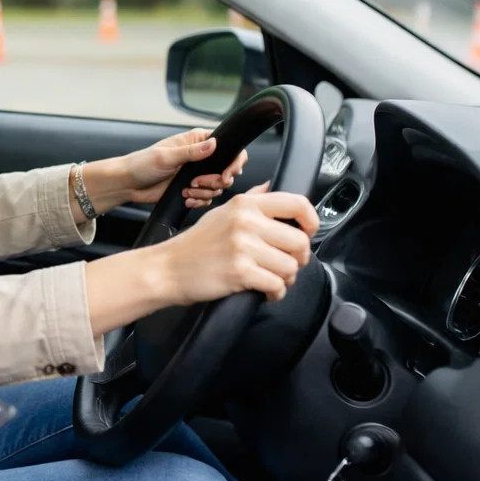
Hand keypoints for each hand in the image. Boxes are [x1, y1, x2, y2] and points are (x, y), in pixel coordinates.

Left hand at [122, 128, 247, 208]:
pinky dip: (199, 201)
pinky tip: (185, 200)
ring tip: (187, 192)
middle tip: (198, 183)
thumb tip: (214, 143)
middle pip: (227, 171)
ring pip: (218, 187)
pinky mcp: (192, 189)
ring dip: (205, 193)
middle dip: (216, 181)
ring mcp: (197, 174)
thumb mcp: (166, 156)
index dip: (234, 161)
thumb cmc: (142, 164)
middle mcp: (201, 157)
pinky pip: (207, 198)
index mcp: (197, 141)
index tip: (227, 174)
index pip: (229, 147)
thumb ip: (191, 152)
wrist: (129, 184)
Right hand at [153, 185, 318, 303]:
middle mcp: (245, 221)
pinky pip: (277, 285)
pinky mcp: (240, 271)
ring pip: (290, 266)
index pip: (296, 203)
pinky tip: (265, 291)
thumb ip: (250, 201)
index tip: (309, 232)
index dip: (312, 220)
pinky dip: (275, 293)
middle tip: (286, 265)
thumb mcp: (221, 213)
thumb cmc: (194, 245)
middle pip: (299, 241)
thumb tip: (272, 187)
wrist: (167, 269)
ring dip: (286, 279)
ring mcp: (243, 246)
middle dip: (298, 259)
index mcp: (244, 204)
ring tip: (272, 279)